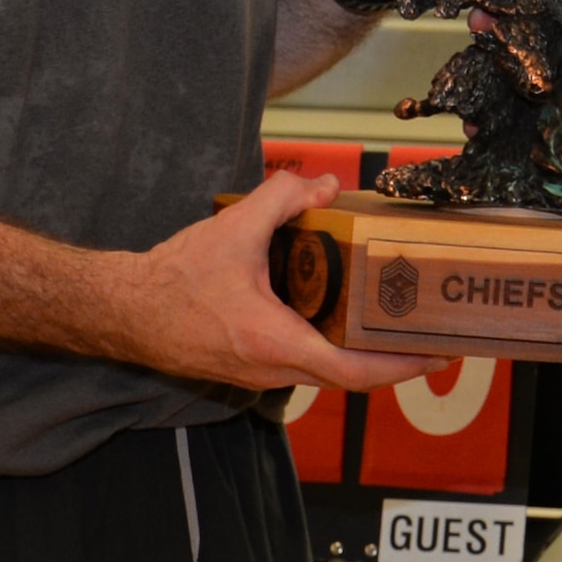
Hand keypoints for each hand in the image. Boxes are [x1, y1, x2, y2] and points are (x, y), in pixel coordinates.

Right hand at [122, 171, 445, 392]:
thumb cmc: (174, 280)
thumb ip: (283, 198)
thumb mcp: (235, 228)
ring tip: (397, 322)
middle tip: (432, 335)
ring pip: (327, 369)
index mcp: (277, 343)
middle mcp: (274, 369)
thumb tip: (326, 185)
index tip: (436, 354)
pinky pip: (305, 360)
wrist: (125, 310)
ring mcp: (262, 373)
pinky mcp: (252, 365)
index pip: (355, 371)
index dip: (401, 365)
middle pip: (350, 376)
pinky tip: (343, 313)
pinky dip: (334, 343)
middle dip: (395, 358)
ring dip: (364, 351)